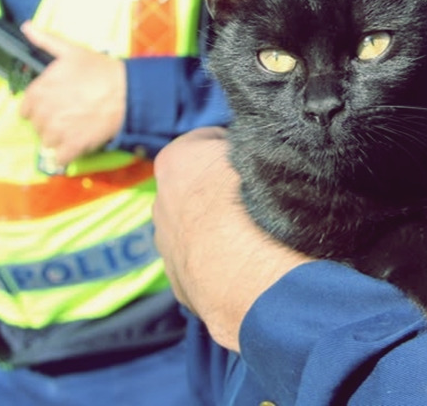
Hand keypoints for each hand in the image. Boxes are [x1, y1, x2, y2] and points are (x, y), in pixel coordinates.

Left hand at [19, 22, 125, 165]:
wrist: (130, 93)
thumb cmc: (103, 72)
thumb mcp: (73, 51)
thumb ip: (46, 40)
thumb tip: (27, 28)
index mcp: (40, 90)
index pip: (25, 109)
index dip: (39, 108)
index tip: (53, 107)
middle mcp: (45, 113)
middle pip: (38, 127)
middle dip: (51, 123)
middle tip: (69, 116)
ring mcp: (59, 131)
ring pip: (48, 142)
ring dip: (59, 139)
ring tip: (76, 129)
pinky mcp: (74, 146)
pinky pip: (61, 158)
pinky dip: (67, 155)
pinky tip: (77, 145)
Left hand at [152, 127, 311, 350]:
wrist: (252, 275)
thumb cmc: (257, 205)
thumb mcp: (263, 149)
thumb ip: (254, 145)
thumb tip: (265, 147)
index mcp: (176, 160)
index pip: (208, 140)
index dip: (236, 148)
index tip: (257, 161)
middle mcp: (161, 201)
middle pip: (194, 187)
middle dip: (220, 190)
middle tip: (258, 198)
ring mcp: (167, 247)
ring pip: (195, 229)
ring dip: (219, 230)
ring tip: (257, 235)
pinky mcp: (180, 285)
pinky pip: (202, 265)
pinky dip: (220, 263)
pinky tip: (248, 265)